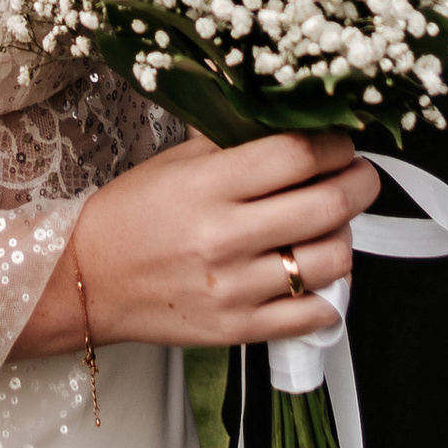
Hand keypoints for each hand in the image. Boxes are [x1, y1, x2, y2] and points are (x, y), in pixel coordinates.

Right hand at [20, 133, 368, 357]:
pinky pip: (313, 315)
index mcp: (208, 185)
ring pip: (331, 261)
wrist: (86, 281)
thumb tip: (291, 119)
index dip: (336, 143)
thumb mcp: (174, 162)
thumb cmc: (130, 216)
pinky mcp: (238, 329)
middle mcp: (225, 236)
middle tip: (359, 176)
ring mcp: (235, 288)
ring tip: (333, 226)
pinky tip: (315, 276)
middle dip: (360, 184)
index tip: (342, 141)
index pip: (299, 154)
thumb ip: (232, 142)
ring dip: (345, 237)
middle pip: (328, 204)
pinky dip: (330, 296)